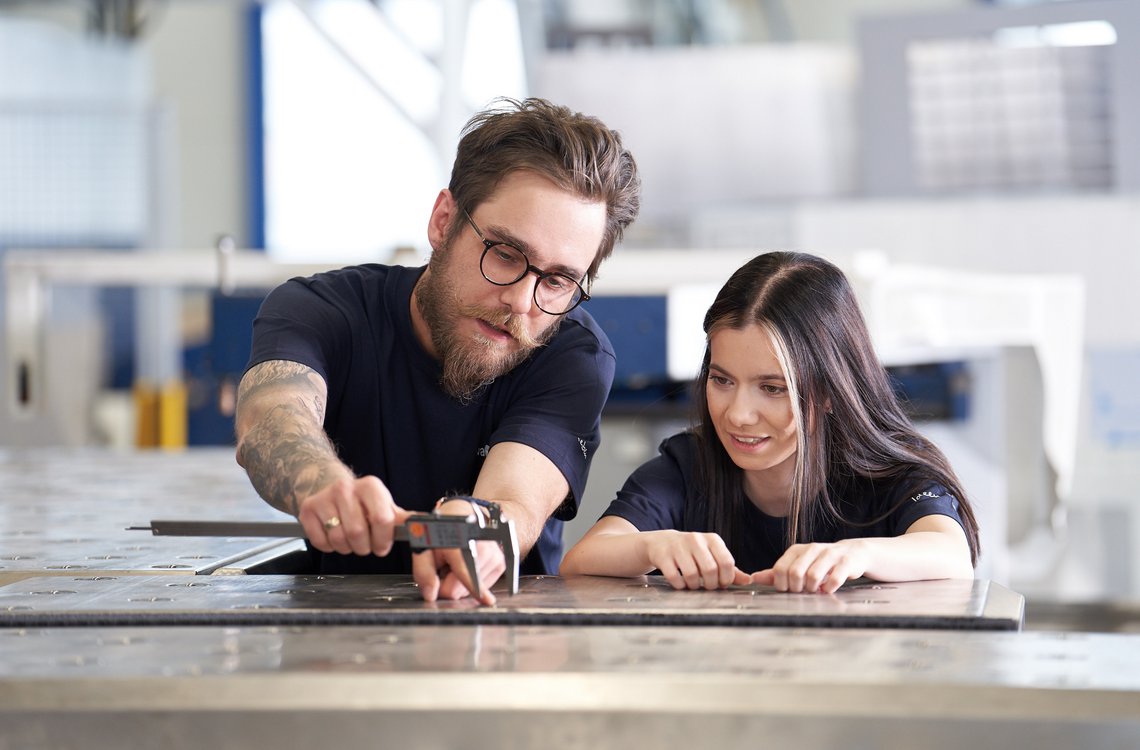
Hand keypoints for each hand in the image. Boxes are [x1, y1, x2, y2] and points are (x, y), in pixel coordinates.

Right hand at [297, 476, 410, 556]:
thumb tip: (427, 526)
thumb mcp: (384, 506)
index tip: (382, 546)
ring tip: (350, 539)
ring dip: (347, 548)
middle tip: (364, 544)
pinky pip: (320, 541)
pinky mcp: (308, 509)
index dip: (383, 540)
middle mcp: (346, 488)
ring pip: (339, 539)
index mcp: (371, 486)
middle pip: (358, 533)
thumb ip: (404, 519)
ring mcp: (325, 497)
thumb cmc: (362, 503)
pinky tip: (333, 536)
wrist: (329, 488)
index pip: (382, 520)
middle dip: (364, 547)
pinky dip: (329, 547)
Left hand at [412, 500, 504, 606]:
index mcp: (459, 543)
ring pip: (471, 590)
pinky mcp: (500, 563)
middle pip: (459, 589)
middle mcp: (481, 548)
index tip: (488, 600)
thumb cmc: (442, 529)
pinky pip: (482, 585)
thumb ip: (423, 572)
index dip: (474, 589)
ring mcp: (494, 556)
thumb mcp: (424, 545)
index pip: (465, 572)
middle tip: (444, 564)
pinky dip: (472, 579)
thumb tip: (431, 595)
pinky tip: (468, 564)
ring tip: (457, 561)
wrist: (465, 513)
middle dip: (447, 583)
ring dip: (460, 580)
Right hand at [640, 530, 751, 589]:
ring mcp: (678, 547)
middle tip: (707, 586)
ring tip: (693, 584)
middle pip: (710, 570)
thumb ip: (730, 569)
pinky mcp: (663, 555)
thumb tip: (748, 580)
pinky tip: (680, 582)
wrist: (662, 542)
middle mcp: (696, 540)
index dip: (726, 578)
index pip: (726, 562)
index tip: (721, 584)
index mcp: (712, 539)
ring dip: (694, 586)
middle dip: (710, 584)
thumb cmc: (692, 552)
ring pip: (692, 575)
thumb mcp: (712, 555)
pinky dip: (679, 585)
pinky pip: (675, 577)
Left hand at [751, 540, 867, 593]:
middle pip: (795, 573)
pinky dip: (829, 588)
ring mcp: (830, 554)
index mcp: (797, 550)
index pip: (780, 569)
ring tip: (817, 589)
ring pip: (813, 576)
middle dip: (798, 588)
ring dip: (813, 589)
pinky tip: (829, 587)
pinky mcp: (846, 562)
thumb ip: (777, 573)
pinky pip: (834, 580)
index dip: (782, 585)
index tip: (790, 589)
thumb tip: (754, 578)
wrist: (854, 553)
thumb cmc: (823, 562)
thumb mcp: (799, 565)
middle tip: (805, 590)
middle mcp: (812, 549)